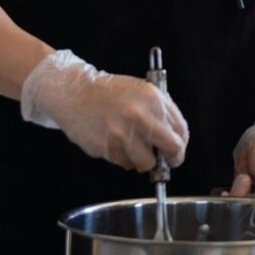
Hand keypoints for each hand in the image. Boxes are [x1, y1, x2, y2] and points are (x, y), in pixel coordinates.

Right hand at [20, 49, 188, 172]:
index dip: (180, 146)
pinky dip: (121, 157)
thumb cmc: (110, 92)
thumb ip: (163, 113)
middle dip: (171, 160)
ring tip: (131, 145)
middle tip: (166, 162)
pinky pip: (123, 163)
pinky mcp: (105, 147)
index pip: (180, 132)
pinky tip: (113, 141)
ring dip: (141, 159)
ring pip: (145, 164)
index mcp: (153, 101)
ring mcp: (121, 134)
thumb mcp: (143, 91)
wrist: (74, 91)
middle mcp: (139, 118)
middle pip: (171, 151)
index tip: (176, 151)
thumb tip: (177, 140)